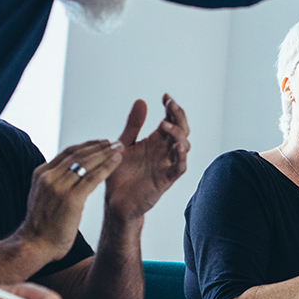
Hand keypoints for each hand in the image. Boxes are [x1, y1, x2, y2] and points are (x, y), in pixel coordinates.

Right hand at [17, 139, 123, 258]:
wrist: (35, 245)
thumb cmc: (43, 225)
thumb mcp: (43, 196)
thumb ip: (54, 182)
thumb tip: (69, 174)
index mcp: (41, 174)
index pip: (68, 152)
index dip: (87, 145)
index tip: (102, 142)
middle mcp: (48, 177)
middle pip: (79, 154)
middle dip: (99, 146)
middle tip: (116, 142)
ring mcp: (59, 187)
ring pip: (87, 163)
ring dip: (106, 153)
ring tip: (120, 147)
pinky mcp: (71, 199)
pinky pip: (93, 178)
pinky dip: (107, 167)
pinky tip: (118, 161)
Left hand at [105, 95, 189, 220]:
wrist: (114, 201)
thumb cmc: (120, 174)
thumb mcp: (124, 144)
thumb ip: (133, 125)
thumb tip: (141, 101)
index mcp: (156, 141)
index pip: (171, 120)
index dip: (171, 108)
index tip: (165, 97)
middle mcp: (164, 151)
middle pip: (182, 130)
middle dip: (178, 116)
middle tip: (170, 105)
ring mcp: (167, 164)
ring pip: (184, 146)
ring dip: (178, 134)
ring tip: (164, 126)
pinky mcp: (166, 179)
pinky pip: (179, 167)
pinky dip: (181, 157)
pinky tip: (177, 147)